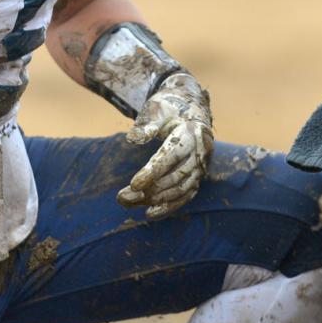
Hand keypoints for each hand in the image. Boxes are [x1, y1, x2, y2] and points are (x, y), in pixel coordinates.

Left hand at [117, 73, 212, 218]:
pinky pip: (185, 195)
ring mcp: (199, 167)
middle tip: (121, 197)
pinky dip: (169, 207)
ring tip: (128, 202)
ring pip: (179, 189)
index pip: (171, 155)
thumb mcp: (158, 109)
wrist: (190, 110)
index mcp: (189, 134)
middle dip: (149, 189)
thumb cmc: (170, 109)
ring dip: (155, 200)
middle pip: (175, 176)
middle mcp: (198, 153)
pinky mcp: (196, 177)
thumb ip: (147, 124)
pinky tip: (149, 213)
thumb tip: (132, 139)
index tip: (133, 184)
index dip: (153, 171)